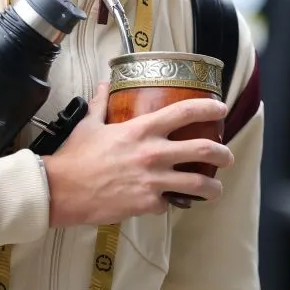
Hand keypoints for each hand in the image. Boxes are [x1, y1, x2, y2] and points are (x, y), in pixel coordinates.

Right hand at [41, 81, 233, 227]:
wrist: (62, 190)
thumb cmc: (76, 156)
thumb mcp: (89, 124)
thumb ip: (101, 104)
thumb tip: (106, 85)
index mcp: (141, 129)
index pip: (184, 112)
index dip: (208, 108)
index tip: (221, 108)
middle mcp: (153, 153)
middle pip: (202, 149)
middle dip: (222, 153)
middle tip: (227, 156)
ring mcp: (153, 181)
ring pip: (198, 184)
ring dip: (212, 187)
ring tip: (216, 188)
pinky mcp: (148, 204)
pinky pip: (169, 203)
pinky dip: (170, 203)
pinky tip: (168, 202)